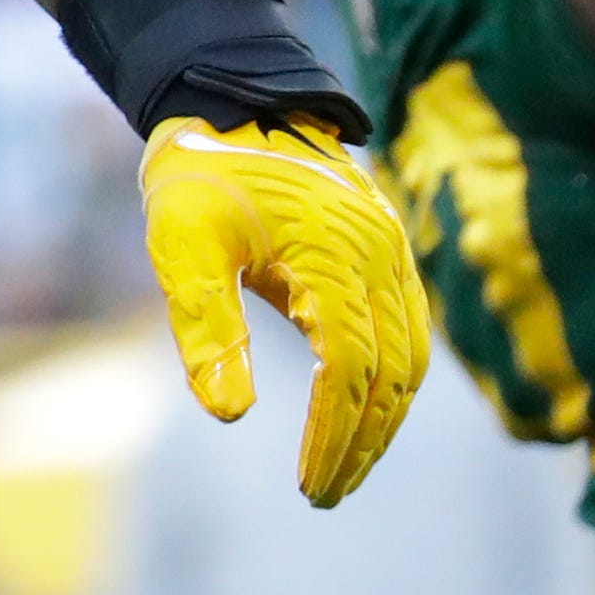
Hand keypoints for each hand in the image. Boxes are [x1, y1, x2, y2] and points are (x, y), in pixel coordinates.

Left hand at [139, 115, 428, 506]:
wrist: (228, 101)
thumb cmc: (199, 174)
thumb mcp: (183, 245)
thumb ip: (208, 326)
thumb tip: (230, 414)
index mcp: (332, 258)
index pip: (351, 370)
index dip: (335, 435)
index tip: (309, 485)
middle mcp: (377, 256)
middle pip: (392, 375)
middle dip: (362, 443)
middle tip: (325, 493)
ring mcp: (391, 250)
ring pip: (411, 356)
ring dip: (384, 419)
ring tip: (346, 468)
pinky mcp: (388, 247)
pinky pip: (410, 327)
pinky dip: (395, 379)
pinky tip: (366, 409)